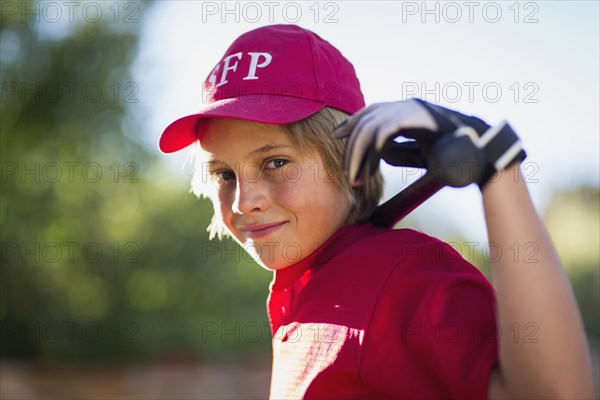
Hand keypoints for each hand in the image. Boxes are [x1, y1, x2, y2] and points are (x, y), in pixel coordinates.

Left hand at [333, 98, 524, 187]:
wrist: (483, 155)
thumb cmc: (454, 156)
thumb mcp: (419, 153)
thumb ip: (397, 150)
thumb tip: (377, 154)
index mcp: (409, 110)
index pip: (372, 112)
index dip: (352, 122)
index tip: (336, 135)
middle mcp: (408, 105)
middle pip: (367, 119)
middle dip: (351, 147)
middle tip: (347, 174)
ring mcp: (412, 109)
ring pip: (370, 127)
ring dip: (357, 156)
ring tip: (354, 179)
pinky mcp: (415, 118)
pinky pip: (381, 135)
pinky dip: (370, 156)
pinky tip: (368, 173)